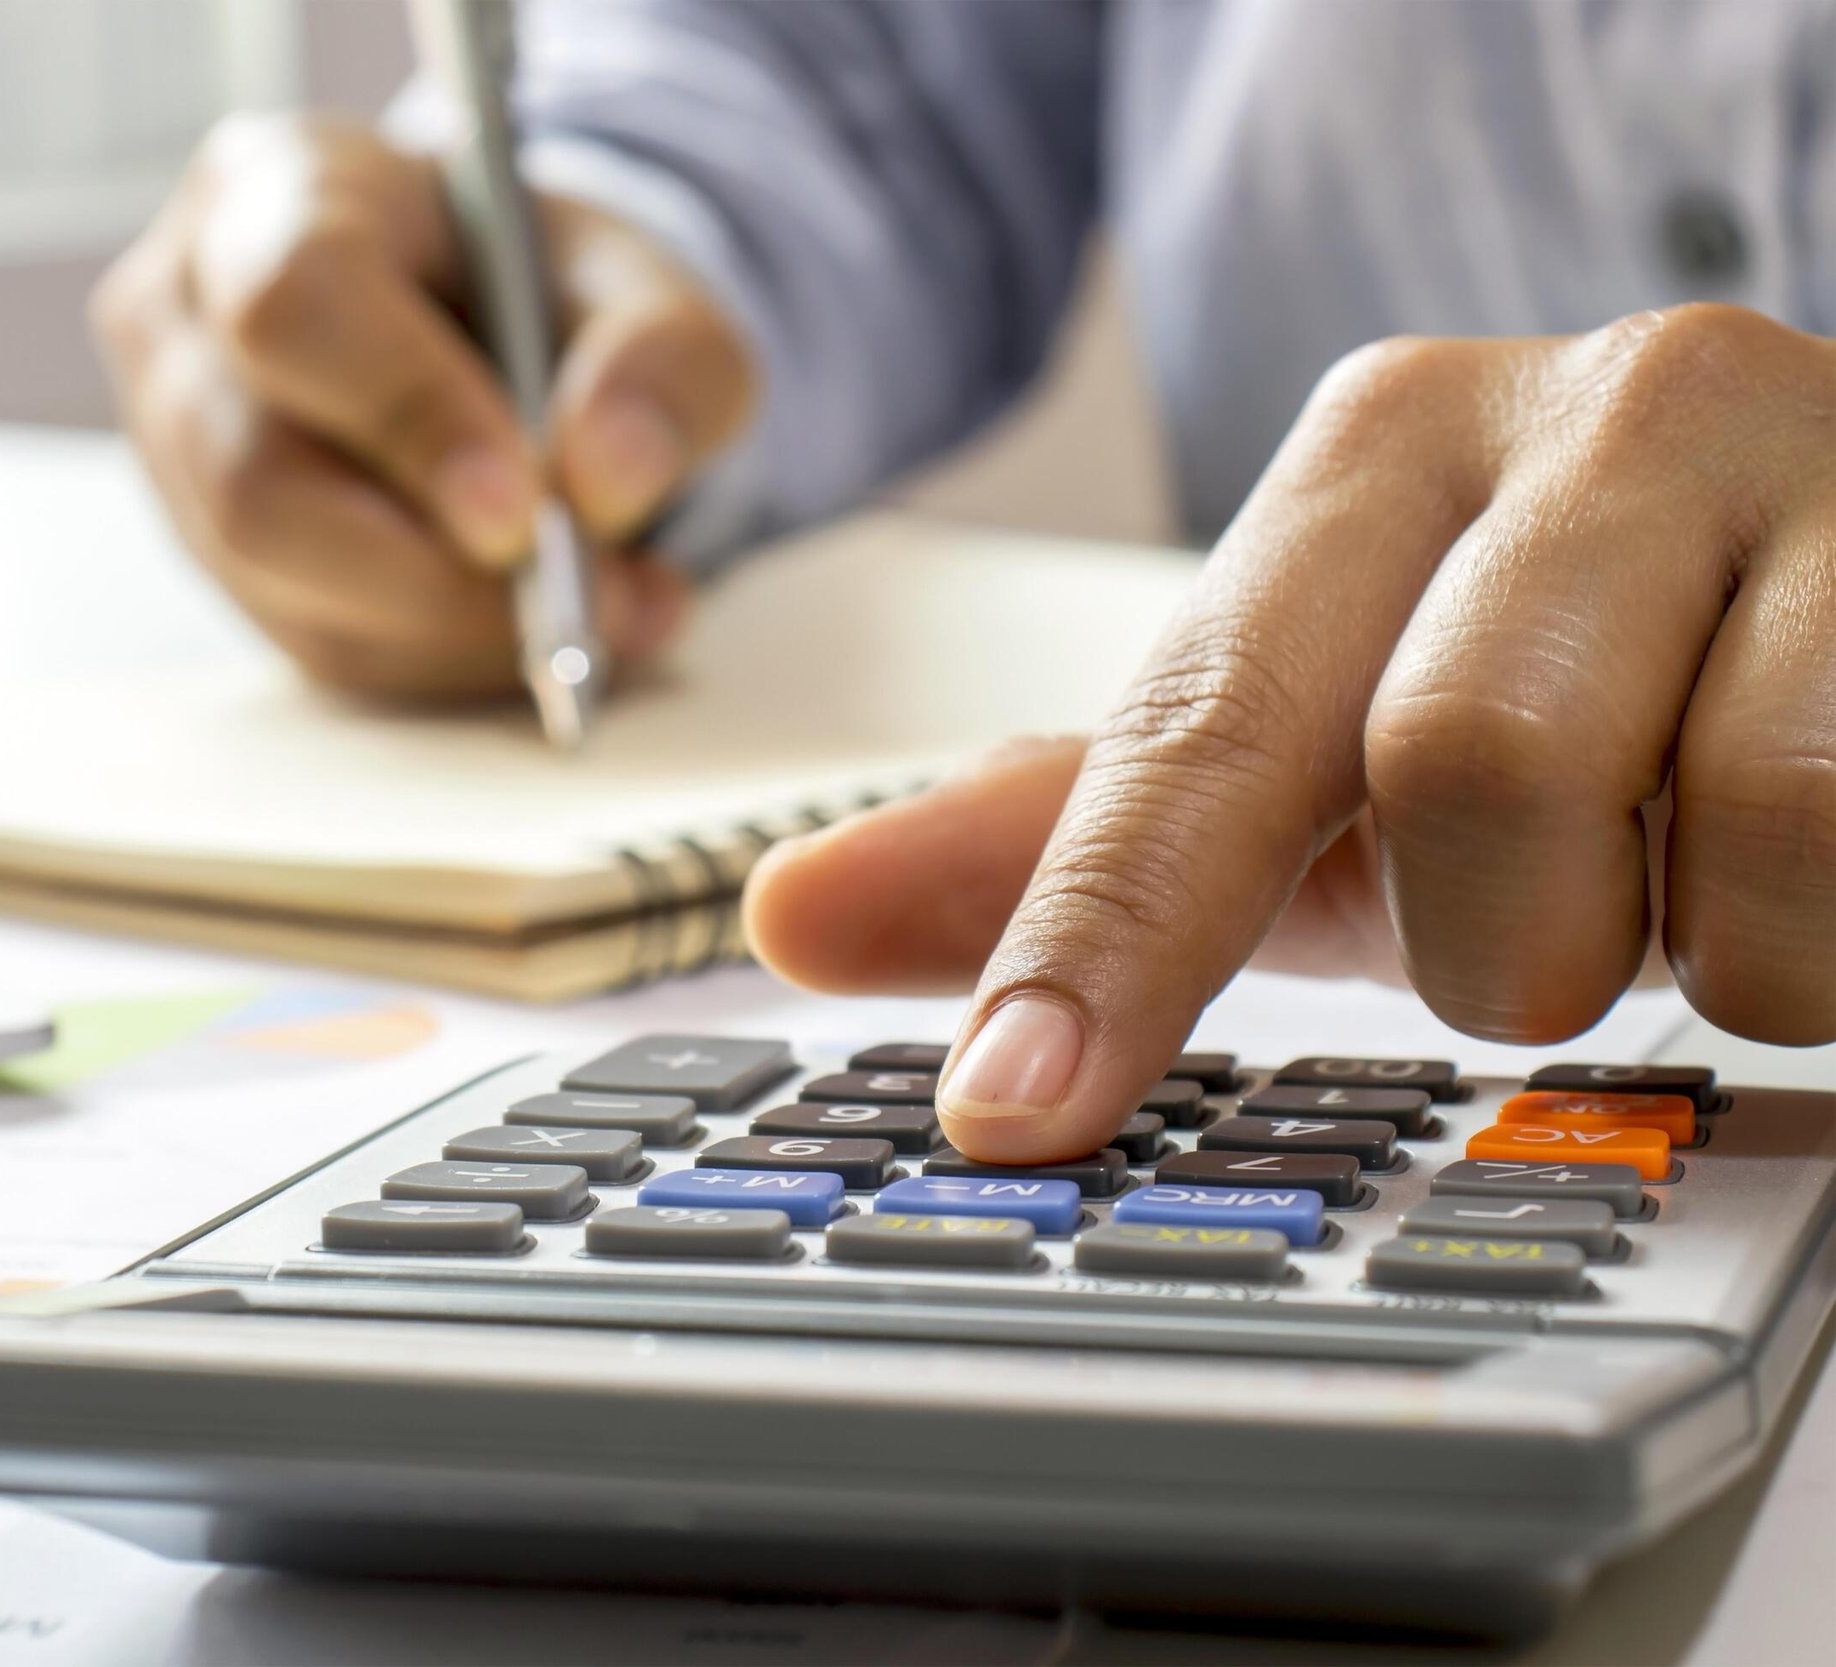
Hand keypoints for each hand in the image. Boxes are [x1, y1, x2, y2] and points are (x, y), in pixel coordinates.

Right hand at [92, 115, 755, 698]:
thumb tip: (611, 478)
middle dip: (434, 573)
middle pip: (258, 486)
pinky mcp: (221, 564)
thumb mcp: (647, 287)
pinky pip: (326, 647)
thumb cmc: (545, 288)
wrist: (500, 330)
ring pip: (289, 591)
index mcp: (274, 191)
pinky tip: (545, 626)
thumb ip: (663, 360)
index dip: (407, 416)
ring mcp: (179, 457)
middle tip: (592, 598)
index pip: (298, 304)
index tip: (524, 512)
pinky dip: (453, 658)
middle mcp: (185, 324)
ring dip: (461, 628)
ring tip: (611, 608)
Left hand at [746, 304, 1835, 1161]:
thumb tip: (795, 919)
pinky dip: (1825, 935)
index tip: (1011, 1110)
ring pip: (1706, 827)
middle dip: (1499, 932)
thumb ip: (1072, 839)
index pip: (1198, 725)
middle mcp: (1595, 408)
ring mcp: (1821, 465)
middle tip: (1542, 915)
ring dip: (1681, 939)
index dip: (1101, 938)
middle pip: (1459, 765)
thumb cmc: (1562, 686)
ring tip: (1687, 873)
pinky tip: (1804, 859)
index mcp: (1383, 451)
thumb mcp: (1312, 755)